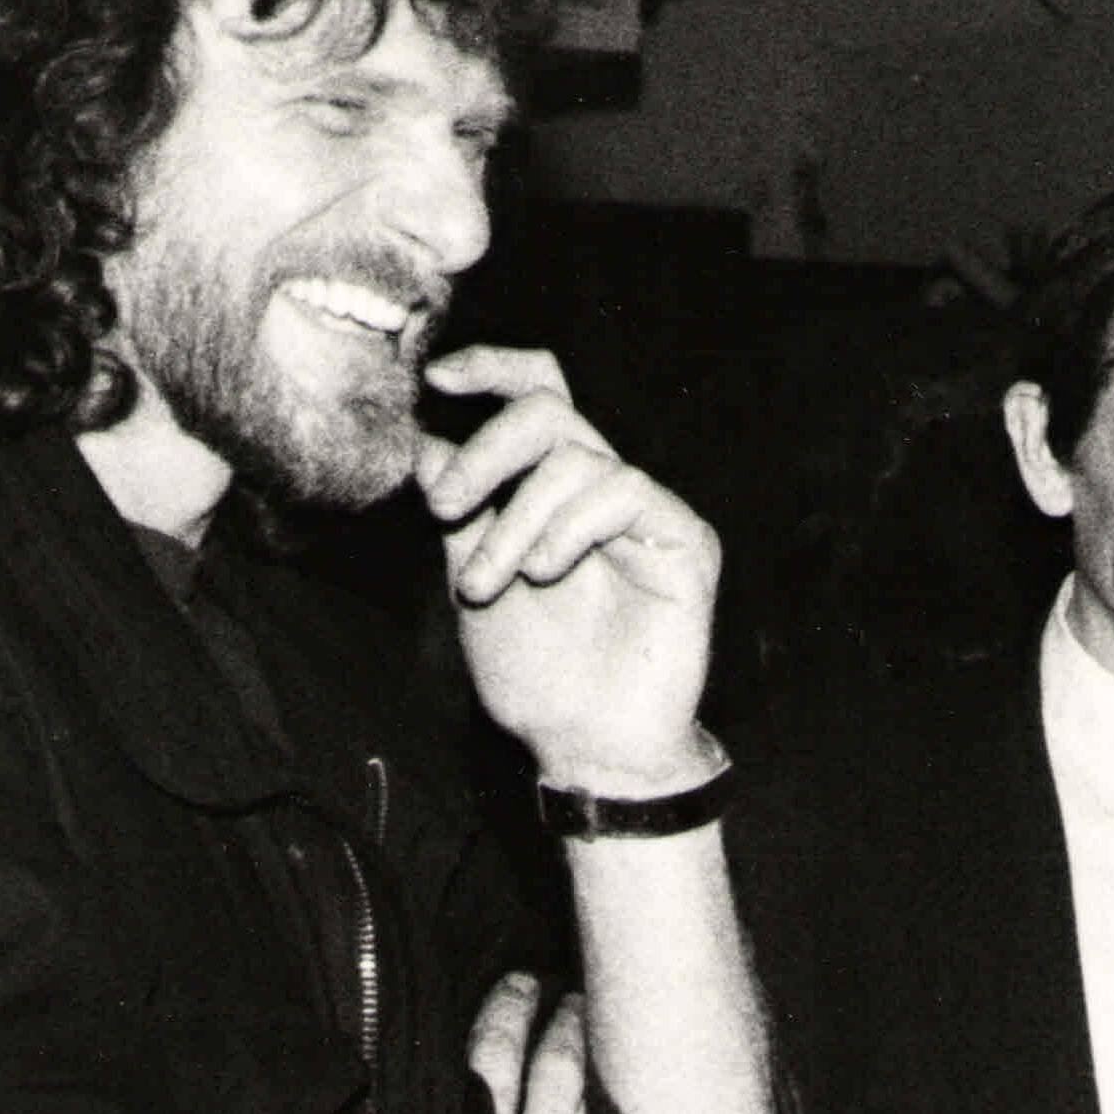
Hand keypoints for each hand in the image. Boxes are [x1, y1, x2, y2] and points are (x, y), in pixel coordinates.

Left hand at [416, 347, 719, 790]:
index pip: (537, 395)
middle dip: (484, 452)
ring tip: (485, 583)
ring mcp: (648, 513)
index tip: (436, 378)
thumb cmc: (535, 673)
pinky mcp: (686, 540)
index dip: (492, 369)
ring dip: (513, 519)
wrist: (584, 745)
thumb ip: (459, 510)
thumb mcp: (470, 577)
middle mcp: (604, 489)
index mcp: (554, 489)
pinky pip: (623, 491)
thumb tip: (427, 438)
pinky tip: (545, 573)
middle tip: (442, 508)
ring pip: (576, 456)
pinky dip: (568, 527)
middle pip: (550, 409)